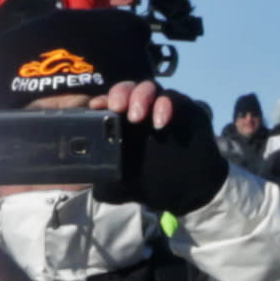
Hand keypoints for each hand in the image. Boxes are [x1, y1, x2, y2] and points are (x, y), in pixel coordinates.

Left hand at [106, 82, 234, 217]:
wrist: (186, 192)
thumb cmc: (151, 183)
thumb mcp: (120, 188)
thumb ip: (105, 182)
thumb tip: (93, 185)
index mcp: (124, 124)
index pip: (111, 102)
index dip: (104, 99)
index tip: (96, 106)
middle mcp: (143, 111)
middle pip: (130, 89)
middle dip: (122, 92)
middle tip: (117, 107)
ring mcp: (164, 109)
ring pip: (152, 88)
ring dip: (141, 96)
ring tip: (137, 116)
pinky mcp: (186, 111)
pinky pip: (177, 99)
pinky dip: (167, 105)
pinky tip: (160, 122)